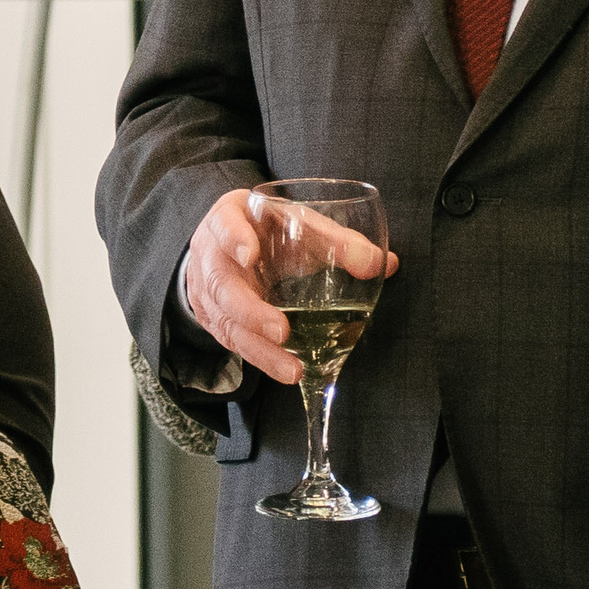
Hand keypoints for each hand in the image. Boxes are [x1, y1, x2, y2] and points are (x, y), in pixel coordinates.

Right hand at [181, 188, 396, 384]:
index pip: (225, 224)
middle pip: (221, 284)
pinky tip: (284, 370)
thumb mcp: (301, 224)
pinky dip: (258, 358)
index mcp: (230, 217)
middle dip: (250, 311)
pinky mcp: (212, 319)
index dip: (234, 238)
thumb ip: (340, 242)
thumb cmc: (271, 230)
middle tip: (283, 331)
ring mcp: (204, 290)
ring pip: (225, 322)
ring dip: (258, 348)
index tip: (250, 254)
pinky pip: (231, 342)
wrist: (232, 244)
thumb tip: (385, 263)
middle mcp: (209, 254)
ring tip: (292, 369)